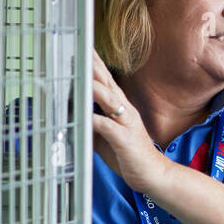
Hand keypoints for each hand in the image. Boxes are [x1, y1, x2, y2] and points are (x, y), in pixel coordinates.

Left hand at [90, 49, 168, 192]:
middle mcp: (125, 111)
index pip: (105, 80)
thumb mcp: (105, 135)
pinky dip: (97, 121)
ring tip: (81, 76)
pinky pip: (109, 128)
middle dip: (94, 66)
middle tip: (80, 50)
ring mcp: (126, 124)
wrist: (153, 174)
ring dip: (95, 88)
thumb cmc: (128, 154)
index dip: (94, 64)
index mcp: (120, 107)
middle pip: (108, 83)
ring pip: (110, 100)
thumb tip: (70, 113)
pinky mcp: (126, 140)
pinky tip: (87, 117)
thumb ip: (90, 121)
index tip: (82, 49)